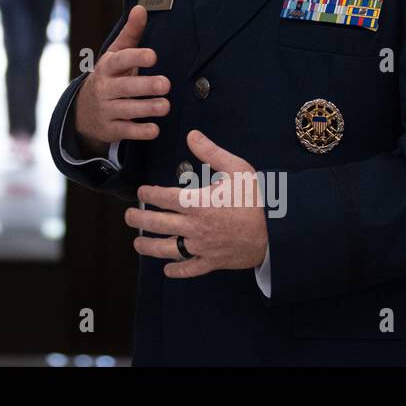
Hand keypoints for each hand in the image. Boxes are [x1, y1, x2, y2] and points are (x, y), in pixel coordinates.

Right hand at [74, 5, 170, 152]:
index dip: (135, 58)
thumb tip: (141, 8)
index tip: (153, 56)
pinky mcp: (111, 129)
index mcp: (107, 67)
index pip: (119, 61)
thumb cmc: (109, 77)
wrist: (83, 111)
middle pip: (124, 87)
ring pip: (127, 110)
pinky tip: (155, 129)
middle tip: (165, 84)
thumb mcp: (116, 55)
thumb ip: (131, 34)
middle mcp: (104, 88)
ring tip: (165, 106)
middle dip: (145, 86)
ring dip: (147, 109)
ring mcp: (107, 110)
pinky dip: (140, 131)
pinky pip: (126, 131)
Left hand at [124, 130, 268, 278]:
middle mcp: (195, 226)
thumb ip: (211, 152)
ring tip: (137, 244)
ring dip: (149, 247)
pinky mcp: (212, 261)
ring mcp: (202, 246)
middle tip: (128, 216)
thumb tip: (191, 135)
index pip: (163, 198)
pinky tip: (167, 270)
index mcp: (198, 202)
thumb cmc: (256, 199)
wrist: (277, 233)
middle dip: (139, 220)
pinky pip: (190, 268)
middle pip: (158, 224)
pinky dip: (178, 270)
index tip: (142, 192)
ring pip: (168, 249)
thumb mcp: (237, 169)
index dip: (148, 194)